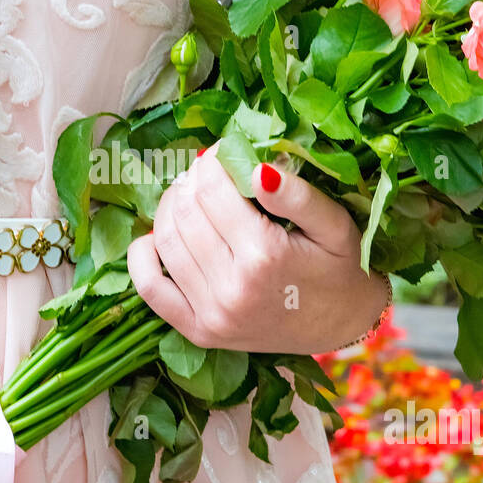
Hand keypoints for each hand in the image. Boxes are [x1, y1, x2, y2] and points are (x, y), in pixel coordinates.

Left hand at [127, 145, 387, 354]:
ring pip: (165, 240)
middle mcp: (231, 288)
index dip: (212, 160)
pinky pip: (150, 288)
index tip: (224, 150)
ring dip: (170, 207)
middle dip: (192, 179)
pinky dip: (142, 256)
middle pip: (185, 211)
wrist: (341, 325)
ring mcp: (210, 314)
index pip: (213, 189)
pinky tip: (156, 236)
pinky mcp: (198, 331)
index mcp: (264, 256)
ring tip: (190, 195)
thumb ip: (298, 196)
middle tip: (208, 170)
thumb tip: (256, 168)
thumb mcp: (334, 224)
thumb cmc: (339, 268)